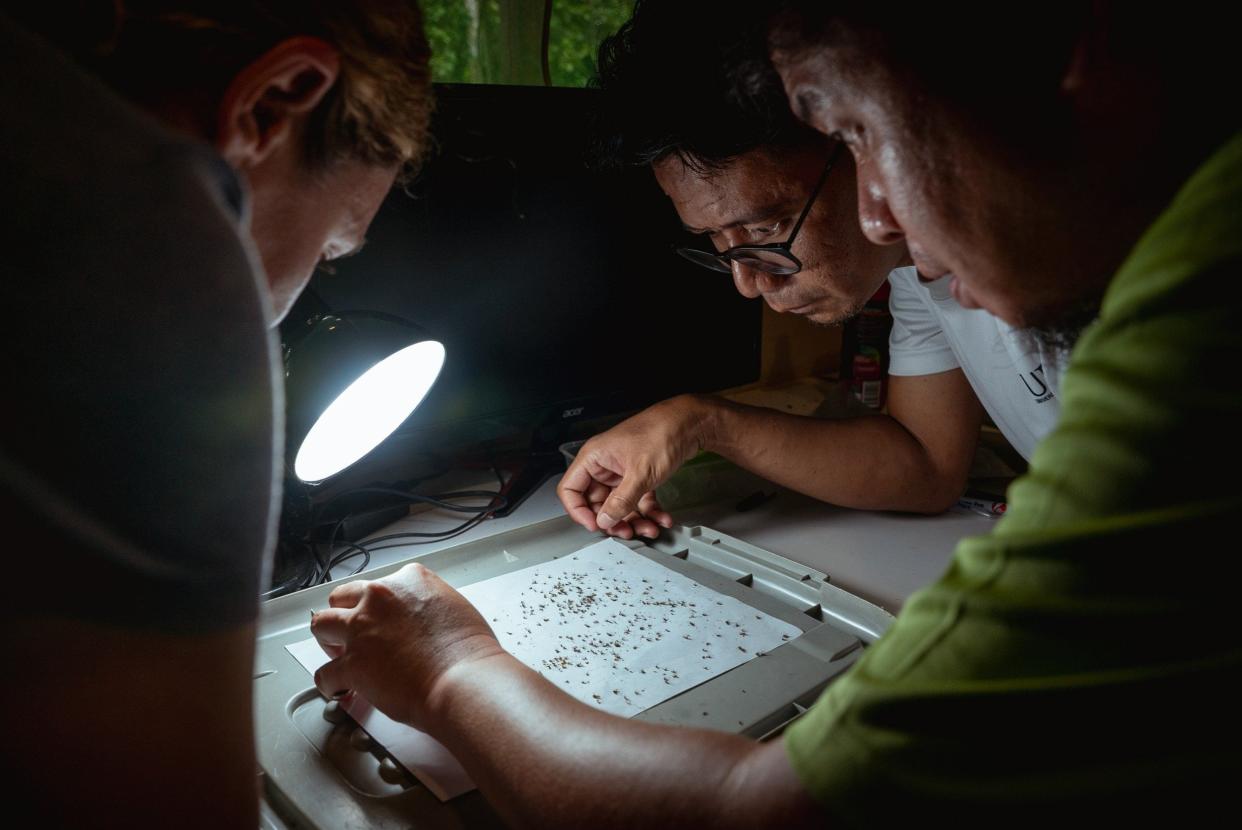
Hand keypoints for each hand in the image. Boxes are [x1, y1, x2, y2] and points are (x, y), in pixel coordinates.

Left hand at [309, 562, 503, 729]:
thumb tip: (422, 624)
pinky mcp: (351, 663)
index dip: (377, 606)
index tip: (381, 620)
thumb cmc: (469, 652)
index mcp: (409, 580)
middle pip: (342, 597)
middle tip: (353, 633)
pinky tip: (339, 688)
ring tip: (337, 654)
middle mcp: (380, 598)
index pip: (379, 585)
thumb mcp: (454, 608)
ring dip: (328, 639)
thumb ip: (428, 607)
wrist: (464, 680)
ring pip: (322, 624)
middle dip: (345, 614)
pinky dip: (330, 683)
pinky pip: (324, 673)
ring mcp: (362, 629)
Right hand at [557, 395, 710, 538]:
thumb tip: (605, 520)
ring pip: (620, 504)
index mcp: (594, 458)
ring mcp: (622, 471)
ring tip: (649, 528)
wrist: (689, 423)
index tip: (595, 525)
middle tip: (626, 531)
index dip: (579, 511)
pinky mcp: (639, 475)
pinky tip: (662, 518)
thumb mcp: (639, 473)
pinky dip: (650, 511)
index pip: (571, 489)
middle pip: (598, 502)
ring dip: (634, 519)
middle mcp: (605, 465)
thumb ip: (621, 501)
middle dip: (613, 520)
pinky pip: (639, 500)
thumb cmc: (661, 433)